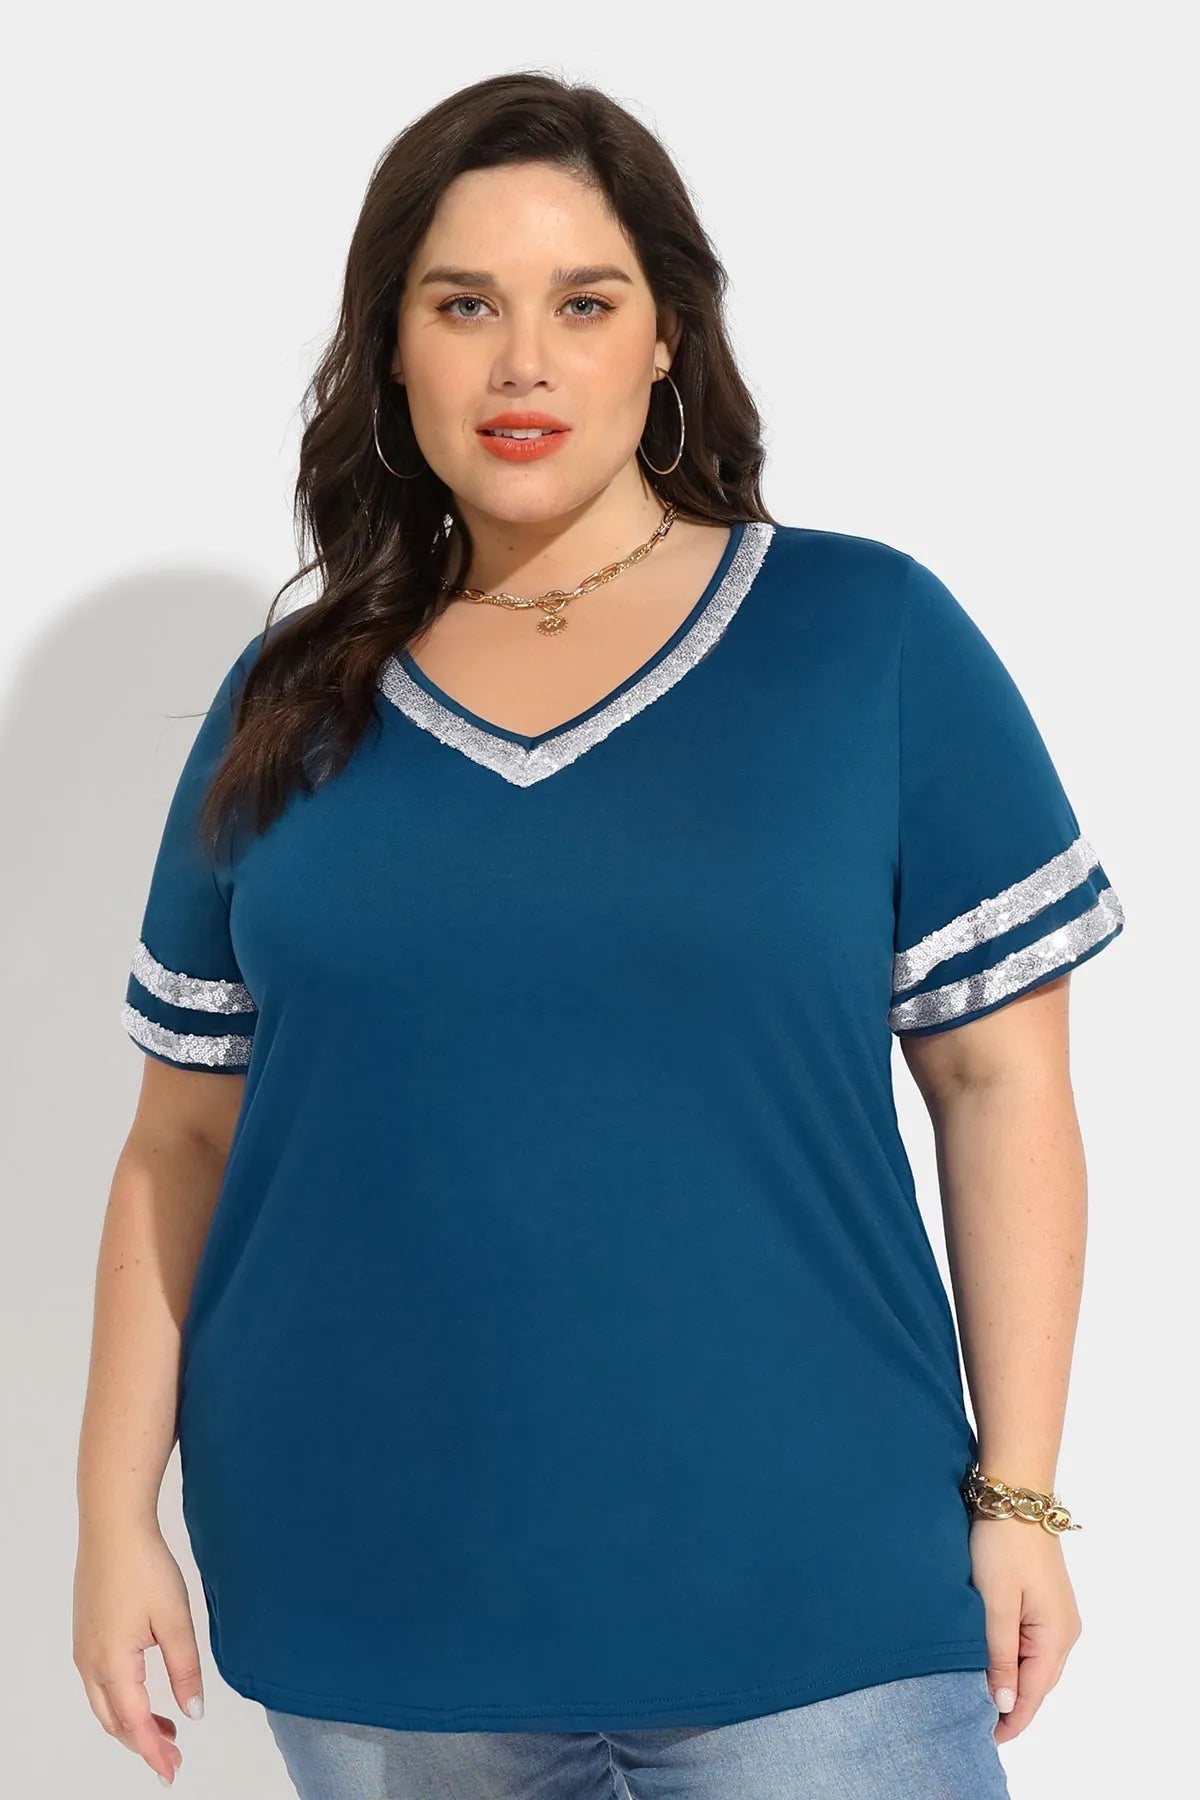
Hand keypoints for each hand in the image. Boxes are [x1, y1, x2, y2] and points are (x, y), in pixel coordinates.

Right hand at [72, 1519, 203, 1786]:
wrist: (113, 1526)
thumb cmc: (144, 1568)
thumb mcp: (175, 1621)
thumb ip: (185, 1670)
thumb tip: (192, 1713)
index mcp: (112, 1665)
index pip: (134, 1724)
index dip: (154, 1751)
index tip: (172, 1772)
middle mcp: (90, 1663)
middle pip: (114, 1721)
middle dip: (142, 1743)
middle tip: (173, 1755)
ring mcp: (84, 1648)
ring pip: (104, 1704)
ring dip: (132, 1722)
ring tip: (166, 1728)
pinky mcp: (86, 1633)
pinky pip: (100, 1683)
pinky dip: (121, 1699)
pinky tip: (144, 1692)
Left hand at [968, 1514, 1081, 1743]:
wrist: (1014, 1495)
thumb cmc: (1002, 1545)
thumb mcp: (996, 1603)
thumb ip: (999, 1655)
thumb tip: (1003, 1705)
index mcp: (1055, 1638)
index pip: (1031, 1696)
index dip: (1007, 1721)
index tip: (977, 1738)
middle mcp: (1063, 1633)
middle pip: (1034, 1684)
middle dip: (1005, 1705)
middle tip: (966, 1720)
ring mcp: (1055, 1618)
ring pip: (1030, 1665)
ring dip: (1006, 1681)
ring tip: (971, 1697)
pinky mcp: (1042, 1603)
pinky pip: (1027, 1644)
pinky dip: (1008, 1658)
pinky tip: (986, 1662)